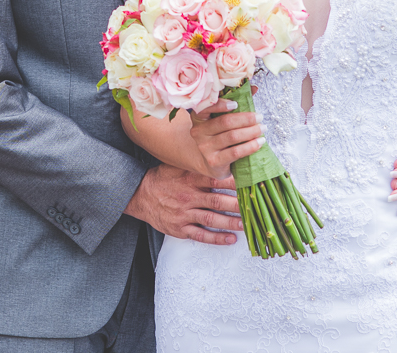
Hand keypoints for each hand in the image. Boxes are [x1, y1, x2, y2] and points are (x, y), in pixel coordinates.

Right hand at [124, 164, 242, 244]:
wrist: (140, 196)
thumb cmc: (163, 179)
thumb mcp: (178, 166)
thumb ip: (198, 165)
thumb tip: (221, 157)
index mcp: (190, 179)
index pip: (216, 180)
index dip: (235, 182)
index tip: (250, 183)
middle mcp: (188, 196)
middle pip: (217, 201)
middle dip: (238, 205)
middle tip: (255, 207)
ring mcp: (184, 214)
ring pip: (212, 219)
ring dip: (231, 222)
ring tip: (248, 224)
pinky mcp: (180, 228)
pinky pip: (200, 235)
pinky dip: (216, 238)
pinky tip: (230, 239)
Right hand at [189, 100, 263, 179]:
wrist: (211, 163)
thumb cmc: (219, 136)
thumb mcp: (222, 119)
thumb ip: (236, 103)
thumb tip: (254, 88)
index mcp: (199, 118)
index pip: (206, 107)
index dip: (221, 104)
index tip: (236, 104)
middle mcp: (198, 132)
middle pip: (225, 122)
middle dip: (246, 119)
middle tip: (260, 117)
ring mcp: (205, 148)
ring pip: (232, 136)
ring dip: (251, 131)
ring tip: (262, 128)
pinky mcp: (214, 161)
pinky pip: (235, 152)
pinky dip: (250, 146)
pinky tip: (259, 142)